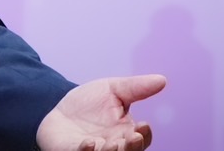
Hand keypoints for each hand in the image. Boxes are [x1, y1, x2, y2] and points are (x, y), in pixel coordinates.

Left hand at [37, 74, 166, 150]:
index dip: (145, 135)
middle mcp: (114, 146)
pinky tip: (89, 143)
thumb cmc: (92, 104)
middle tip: (132, 137)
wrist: (62, 111)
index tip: (143, 126)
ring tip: (113, 143)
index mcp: (127, 133)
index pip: (142, 139)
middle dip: (132, 147)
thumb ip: (136, 87)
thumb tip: (162, 80)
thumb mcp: (114, 90)